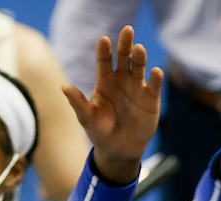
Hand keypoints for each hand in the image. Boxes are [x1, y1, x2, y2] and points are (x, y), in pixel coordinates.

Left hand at [63, 26, 162, 184]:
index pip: (104, 60)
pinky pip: (154, 85)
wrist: (120, 150)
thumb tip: (64, 87)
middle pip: (124, 57)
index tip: (104, 40)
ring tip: (139, 49)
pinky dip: (156, 78)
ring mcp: (137, 87)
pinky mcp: (151, 98)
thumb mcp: (87, 119)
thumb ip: (78, 103)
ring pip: (139, 66)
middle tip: (127, 30)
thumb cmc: (101, 133)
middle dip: (125, 44)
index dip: (104, 50)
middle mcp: (122, 79)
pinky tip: (156, 72)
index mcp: (105, 81)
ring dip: (140, 57)